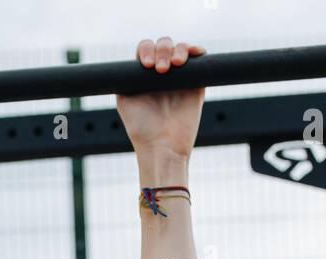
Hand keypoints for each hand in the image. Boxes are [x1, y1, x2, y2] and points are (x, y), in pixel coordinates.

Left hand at [116, 38, 206, 161]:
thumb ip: (125, 78)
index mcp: (145, 76)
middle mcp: (162, 75)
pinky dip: (197, 51)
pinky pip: (200, 59)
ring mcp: (181, 78)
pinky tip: (194, 53)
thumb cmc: (142, 129)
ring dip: (179, 50)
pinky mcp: (197, 85)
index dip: (147, 50)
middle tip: (161, 70)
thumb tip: (132, 62)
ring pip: (181, 49)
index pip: (146, 49)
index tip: (147, 65)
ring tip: (176, 64)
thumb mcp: (125, 100)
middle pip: (164, 45)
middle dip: (162, 50)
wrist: (163, 147)